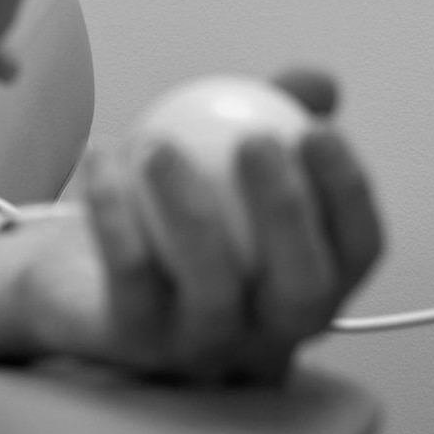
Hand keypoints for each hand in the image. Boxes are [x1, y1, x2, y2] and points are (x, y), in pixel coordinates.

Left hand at [34, 71, 381, 382]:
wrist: (75, 281)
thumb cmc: (167, 216)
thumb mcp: (223, 162)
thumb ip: (275, 118)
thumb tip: (319, 82)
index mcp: (307, 292)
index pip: (357, 254)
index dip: (349, 194)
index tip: (318, 129)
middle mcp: (268, 337)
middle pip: (302, 290)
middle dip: (287, 211)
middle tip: (257, 140)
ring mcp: (203, 350)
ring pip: (212, 290)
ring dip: (190, 209)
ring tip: (160, 144)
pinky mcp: (135, 345)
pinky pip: (130, 275)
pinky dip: (114, 212)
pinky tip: (103, 155)